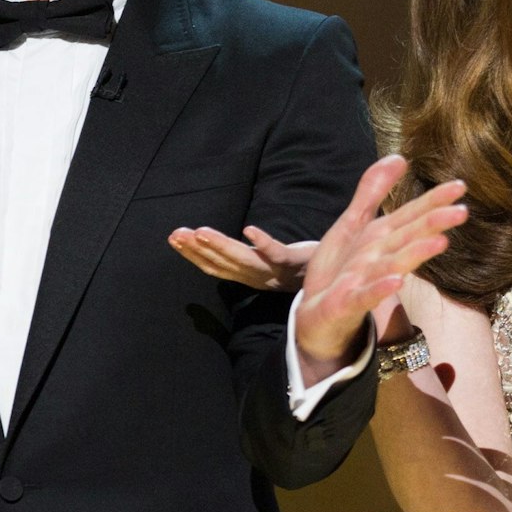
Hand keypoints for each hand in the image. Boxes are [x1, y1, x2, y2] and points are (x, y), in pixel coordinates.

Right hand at [168, 224, 315, 290]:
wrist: (337, 282)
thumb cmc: (301, 269)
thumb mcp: (270, 264)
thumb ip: (247, 256)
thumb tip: (221, 246)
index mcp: (251, 277)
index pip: (216, 266)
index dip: (193, 255)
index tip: (174, 239)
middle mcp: (260, 277)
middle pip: (224, 263)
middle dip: (197, 249)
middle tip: (176, 235)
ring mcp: (277, 270)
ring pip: (244, 259)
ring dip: (221, 246)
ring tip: (200, 232)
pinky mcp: (295, 261)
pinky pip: (278, 253)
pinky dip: (263, 243)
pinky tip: (249, 230)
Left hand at [294, 155, 467, 379]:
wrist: (315, 315)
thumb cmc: (340, 269)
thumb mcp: (353, 223)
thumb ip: (374, 191)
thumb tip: (400, 157)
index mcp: (382, 236)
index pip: (412, 215)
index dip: (434, 200)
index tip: (460, 186)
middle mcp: (380, 257)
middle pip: (409, 237)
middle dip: (434, 225)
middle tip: (462, 212)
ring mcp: (366, 281)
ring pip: (394, 264)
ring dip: (416, 254)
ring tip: (439, 243)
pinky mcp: (348, 302)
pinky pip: (365, 295)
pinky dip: (380, 289)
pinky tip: (397, 281)